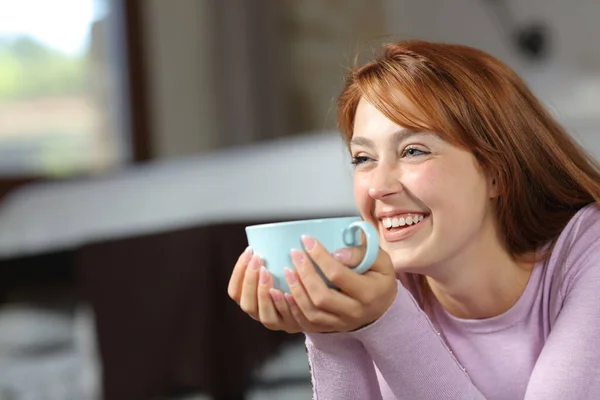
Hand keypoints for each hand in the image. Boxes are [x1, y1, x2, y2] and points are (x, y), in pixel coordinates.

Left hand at [227, 237, 397, 333]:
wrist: (382, 308)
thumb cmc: (379, 278)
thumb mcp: (381, 261)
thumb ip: (362, 253)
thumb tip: (337, 253)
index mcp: (368, 293)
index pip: (338, 274)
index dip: (320, 257)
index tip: (307, 240)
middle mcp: (354, 312)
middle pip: (321, 296)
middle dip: (304, 273)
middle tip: (294, 253)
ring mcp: (341, 323)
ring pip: (311, 312)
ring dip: (295, 291)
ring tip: (287, 271)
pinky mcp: (330, 328)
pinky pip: (307, 323)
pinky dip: (293, 308)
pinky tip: (283, 292)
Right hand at [227, 246, 307, 332]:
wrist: (314, 308)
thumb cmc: (291, 283)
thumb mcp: (276, 273)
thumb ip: (269, 264)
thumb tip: (265, 239)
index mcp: (250, 300)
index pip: (235, 291)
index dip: (238, 272)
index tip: (249, 251)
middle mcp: (258, 313)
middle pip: (246, 303)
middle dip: (249, 279)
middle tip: (258, 259)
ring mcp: (274, 321)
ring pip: (262, 314)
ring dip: (262, 292)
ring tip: (267, 272)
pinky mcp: (290, 325)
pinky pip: (283, 318)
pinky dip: (282, 304)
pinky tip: (285, 291)